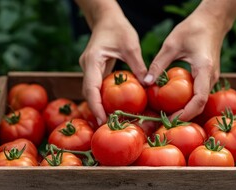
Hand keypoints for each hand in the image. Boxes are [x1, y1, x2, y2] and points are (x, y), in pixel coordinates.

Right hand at [78, 4, 146, 124]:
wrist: (106, 18)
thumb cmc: (118, 28)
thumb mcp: (131, 45)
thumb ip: (138, 66)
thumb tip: (148, 85)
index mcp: (93, 60)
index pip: (91, 87)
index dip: (95, 106)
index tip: (103, 120)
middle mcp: (87, 66)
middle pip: (88, 93)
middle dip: (97, 110)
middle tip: (108, 126)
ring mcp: (89, 69)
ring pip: (91, 91)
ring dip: (99, 106)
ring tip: (111, 121)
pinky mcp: (94, 70)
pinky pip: (97, 87)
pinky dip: (103, 98)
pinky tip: (113, 107)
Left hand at [144, 0, 235, 120]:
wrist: (213, 20)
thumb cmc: (193, 28)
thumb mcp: (171, 44)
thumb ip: (158, 65)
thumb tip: (145, 84)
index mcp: (204, 70)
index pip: (199, 99)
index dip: (186, 113)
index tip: (171, 120)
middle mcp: (211, 78)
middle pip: (200, 105)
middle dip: (184, 116)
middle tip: (164, 122)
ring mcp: (211, 78)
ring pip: (200, 101)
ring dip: (185, 110)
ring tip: (167, 115)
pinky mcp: (207, 77)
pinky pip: (199, 94)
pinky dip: (187, 102)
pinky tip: (173, 103)